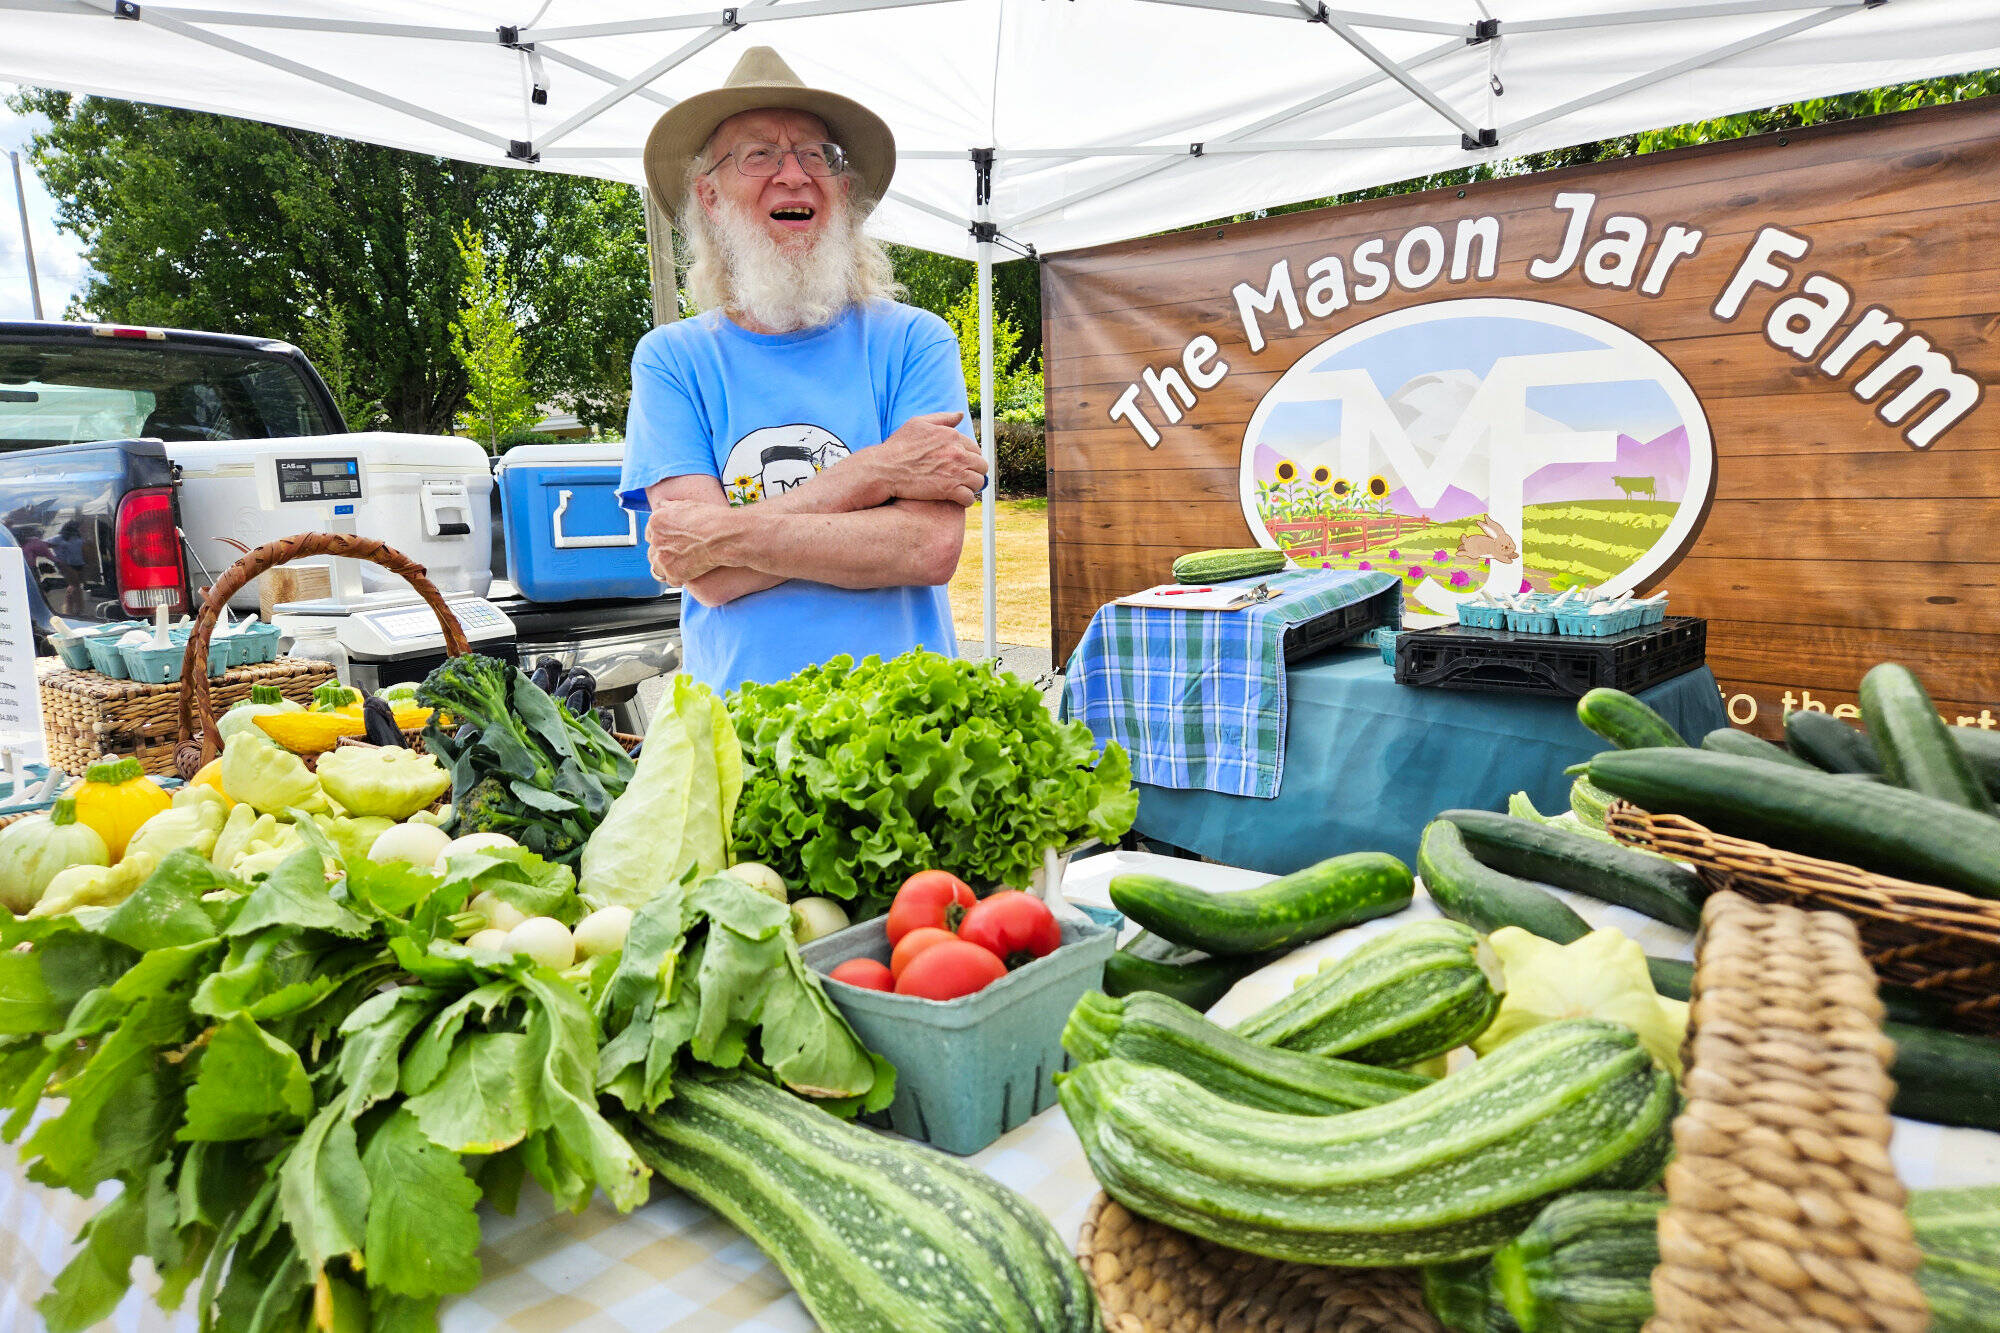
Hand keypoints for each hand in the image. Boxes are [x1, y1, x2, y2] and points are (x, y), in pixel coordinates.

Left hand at [645, 502, 736, 585]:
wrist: (725, 536)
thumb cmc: (712, 519)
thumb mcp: (688, 504)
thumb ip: (671, 507)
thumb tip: (662, 505)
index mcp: (656, 521)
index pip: (650, 533)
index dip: (662, 538)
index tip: (671, 541)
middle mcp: (656, 539)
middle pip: (653, 550)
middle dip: (664, 552)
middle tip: (679, 553)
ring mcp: (663, 558)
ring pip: (657, 567)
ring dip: (667, 567)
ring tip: (683, 564)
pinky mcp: (673, 574)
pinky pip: (671, 579)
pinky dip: (680, 577)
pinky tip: (691, 572)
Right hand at [862, 411, 988, 507]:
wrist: (886, 469)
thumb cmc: (899, 446)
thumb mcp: (918, 423)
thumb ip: (943, 419)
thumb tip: (960, 415)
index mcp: (952, 436)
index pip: (975, 448)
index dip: (971, 457)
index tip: (964, 464)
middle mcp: (957, 453)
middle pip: (981, 465)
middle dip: (975, 472)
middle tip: (966, 477)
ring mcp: (955, 472)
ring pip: (978, 482)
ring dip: (972, 486)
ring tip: (963, 489)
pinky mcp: (949, 490)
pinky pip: (968, 497)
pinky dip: (966, 500)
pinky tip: (959, 499)